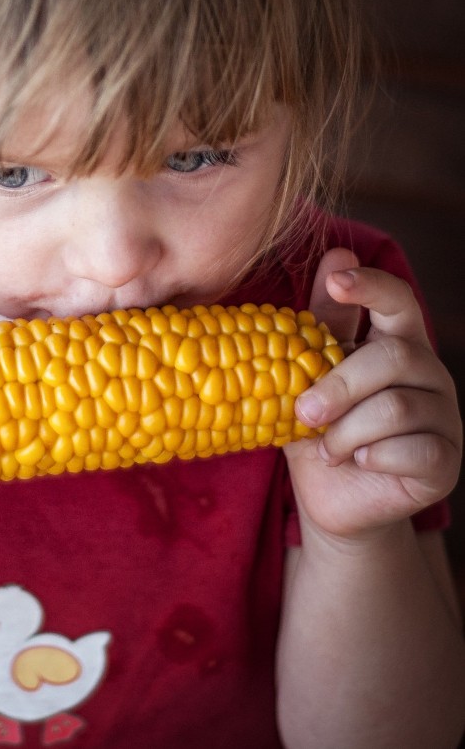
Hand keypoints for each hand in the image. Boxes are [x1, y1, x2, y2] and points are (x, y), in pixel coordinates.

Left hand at [285, 248, 461, 540]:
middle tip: (303, 411)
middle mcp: (428, 374)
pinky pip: (414, 449)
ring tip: (325, 447)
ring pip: (397, 407)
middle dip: (339, 385)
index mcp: (393, 344)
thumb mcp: (307, 377)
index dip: (371, 286)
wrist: (330, 495)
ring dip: (346, 430)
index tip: (337, 280)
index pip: (397, 301)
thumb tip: (333, 254)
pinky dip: (372, 456)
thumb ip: (319, 325)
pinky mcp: (445, 461)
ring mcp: (444, 417)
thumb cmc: (318, 428)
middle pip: (393, 357)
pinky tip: (356, 462)